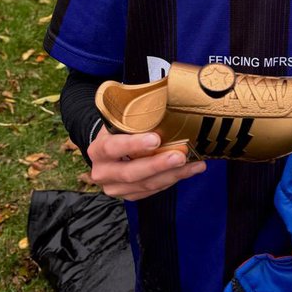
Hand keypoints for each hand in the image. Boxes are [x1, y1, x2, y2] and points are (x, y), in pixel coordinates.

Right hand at [87, 127, 205, 199]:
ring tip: (194, 163)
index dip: (133, 145)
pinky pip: (154, 191)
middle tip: (180, 156)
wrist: (109, 152)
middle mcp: (103, 172)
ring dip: (173, 174)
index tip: (155, 139)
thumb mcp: (120, 122)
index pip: (112, 148)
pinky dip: (174, 179)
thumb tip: (163, 96)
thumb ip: (135, 116)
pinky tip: (190, 170)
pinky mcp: (130, 195)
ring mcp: (115, 187)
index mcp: (98, 150)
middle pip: (131, 172)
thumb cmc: (119, 132)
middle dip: (158, 165)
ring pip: (146, 185)